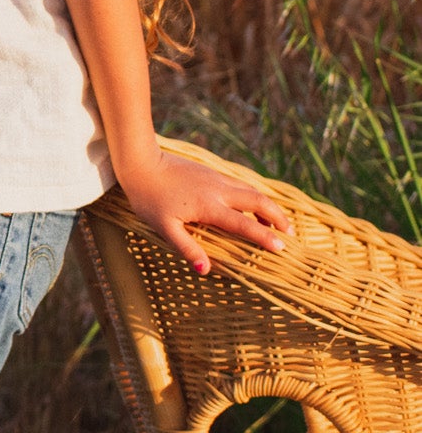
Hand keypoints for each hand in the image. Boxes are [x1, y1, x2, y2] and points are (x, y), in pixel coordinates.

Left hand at [116, 148, 290, 273]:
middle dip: (278, 217)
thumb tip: (206, 270)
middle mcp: (219, 190)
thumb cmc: (150, 199)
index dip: (265, 236)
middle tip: (290, 234)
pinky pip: (240, 185)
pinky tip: (250, 207)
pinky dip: (253, 197)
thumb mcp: (164, 228)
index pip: (245, 223)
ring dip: (268, 206)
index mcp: (209, 206)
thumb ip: (186, 248)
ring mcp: (217, 179)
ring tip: (276, 223)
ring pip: (251, 190)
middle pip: (259, 201)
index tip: (282, 248)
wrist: (141, 163)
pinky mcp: (212, 172)